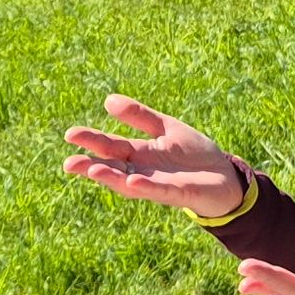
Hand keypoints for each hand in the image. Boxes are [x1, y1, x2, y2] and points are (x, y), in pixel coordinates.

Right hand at [61, 96, 248, 218]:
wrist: (225, 176)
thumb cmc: (194, 155)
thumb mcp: (166, 128)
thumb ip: (140, 116)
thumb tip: (108, 100)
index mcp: (139, 153)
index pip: (110, 146)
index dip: (90, 141)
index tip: (70, 134)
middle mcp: (142, 170)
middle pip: (112, 167)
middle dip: (91, 165)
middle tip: (69, 162)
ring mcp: (158, 183)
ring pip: (129, 182)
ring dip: (111, 178)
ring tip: (92, 170)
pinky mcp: (177, 193)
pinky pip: (159, 190)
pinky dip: (145, 186)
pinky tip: (132, 180)